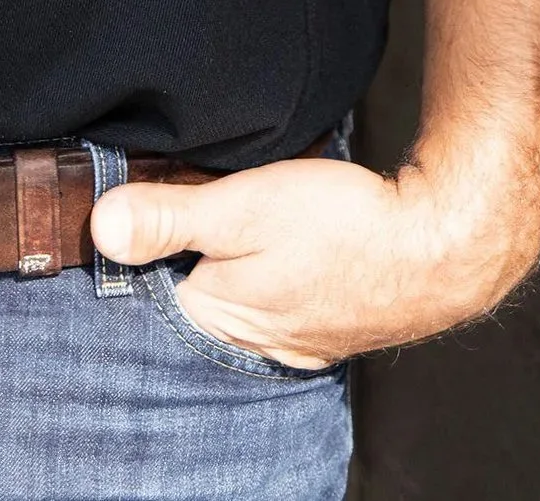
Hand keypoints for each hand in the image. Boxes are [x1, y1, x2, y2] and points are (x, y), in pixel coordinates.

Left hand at [89, 151, 539, 367]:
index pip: (151, 280)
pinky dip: (279, 268)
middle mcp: (253, 342)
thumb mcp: (242, 206)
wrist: (440, 242)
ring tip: (254, 218)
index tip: (160, 197)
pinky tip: (294, 241)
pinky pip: (283, 295)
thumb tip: (99, 228)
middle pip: (195, 287)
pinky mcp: (329, 322)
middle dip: (192, 247)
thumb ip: (171, 216)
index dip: (151, 233)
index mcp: (218, 317)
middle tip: (211, 199)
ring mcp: (295, 338)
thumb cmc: (343, 224)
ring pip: (240, 291)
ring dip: (239, 257)